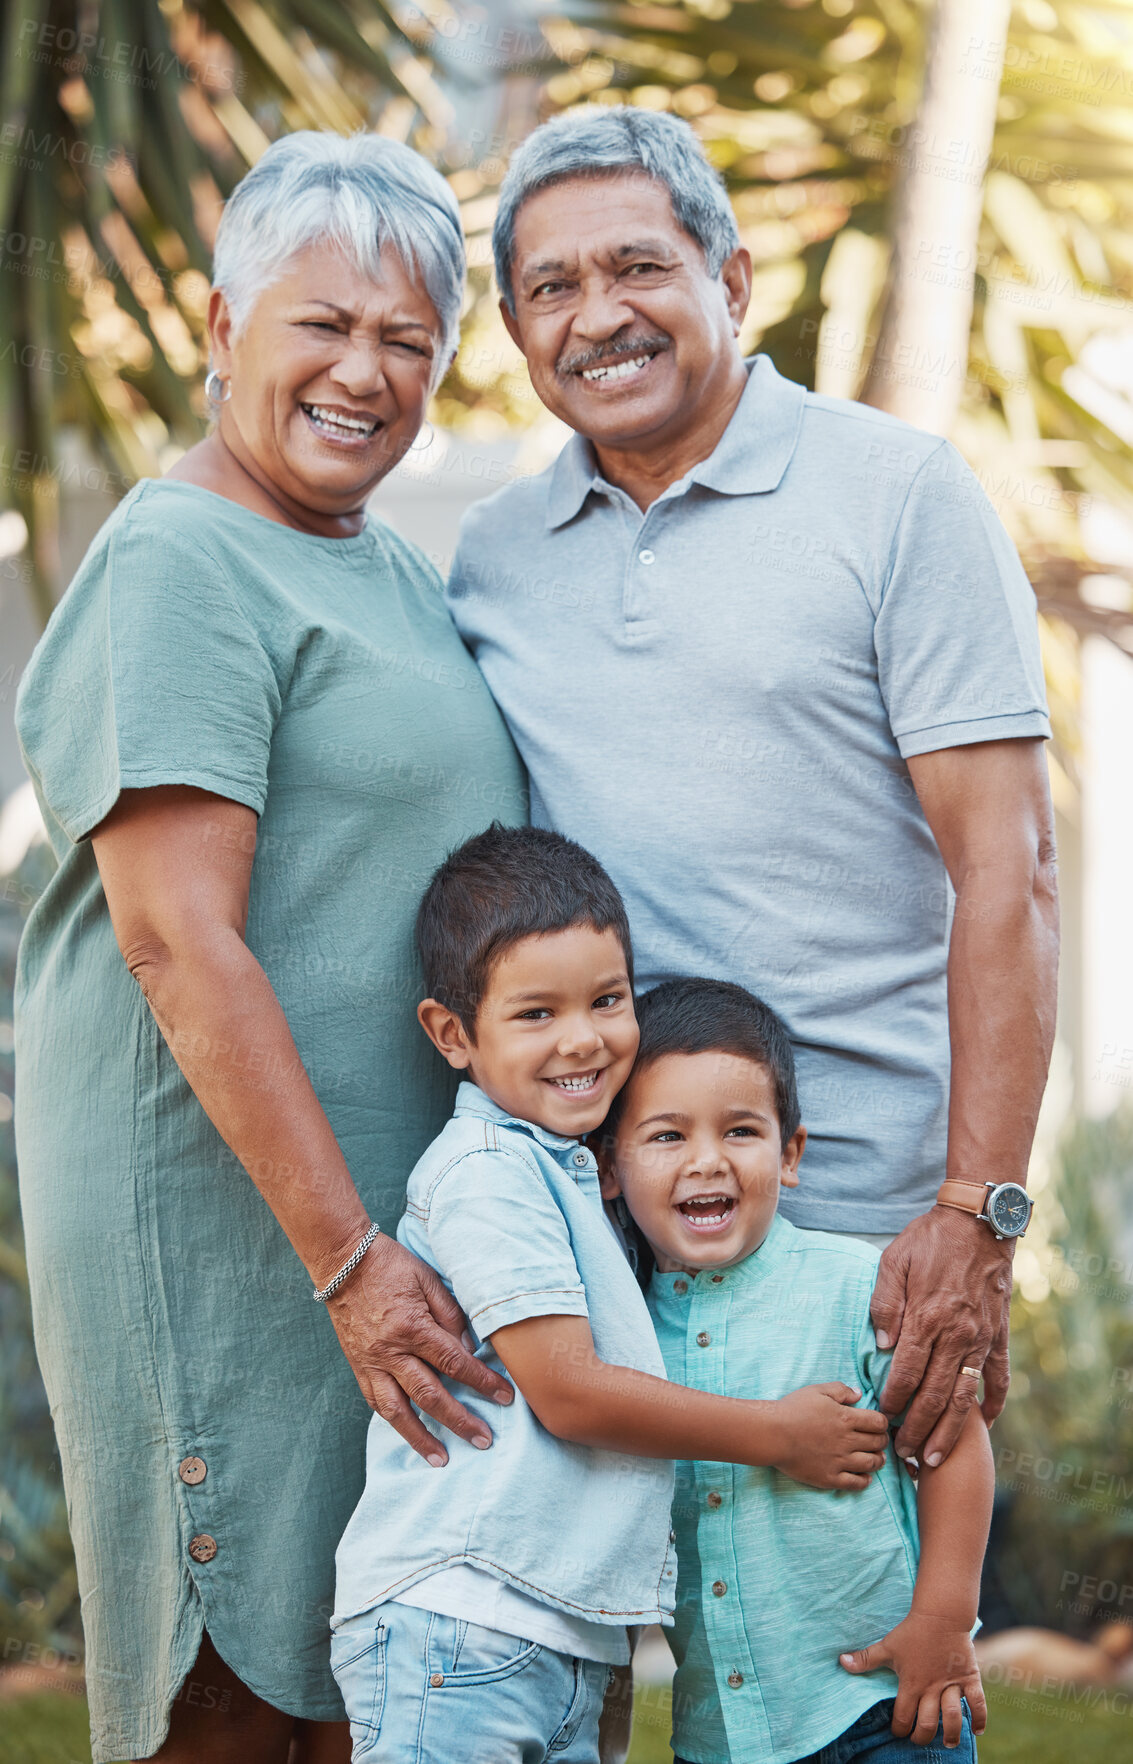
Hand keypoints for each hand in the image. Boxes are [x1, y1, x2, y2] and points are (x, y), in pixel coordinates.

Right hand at [325, 1232, 512, 1464]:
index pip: (455, 1363)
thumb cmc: (390, 1265)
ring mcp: (371, 1362)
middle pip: (430, 1395)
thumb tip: (468, 1348)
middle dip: (459, 1420)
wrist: (343, 1261)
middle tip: (483, 1440)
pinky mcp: (358, 1366)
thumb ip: (451, 1315)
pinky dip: (394, 1420)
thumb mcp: (428, 1279)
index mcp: (413, 1327)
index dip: (482, 1382)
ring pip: (398, 1411)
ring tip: (441, 1459)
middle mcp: (391, 1352)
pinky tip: (409, 1433)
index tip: (504, 1397)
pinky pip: (375, 1401)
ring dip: (421, 1438)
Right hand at [769, 1383, 889, 1489]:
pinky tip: (865, 1476)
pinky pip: (856, 1483)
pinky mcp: (830, 1478)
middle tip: (878, 1440)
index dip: (882, 1423)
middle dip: (882, 1441)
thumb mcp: (817, 1391)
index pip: (878, 1422)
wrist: (773, 1434)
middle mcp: (847, 1441)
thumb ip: (841, 1390)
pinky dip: (865, 1480)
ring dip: (878, 1460)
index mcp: (846, 1418)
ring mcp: (839, 1461)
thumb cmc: (793, 1409)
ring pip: (871, 1463)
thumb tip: (859, 1394)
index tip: (879, 1424)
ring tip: (877, 1457)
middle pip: (878, 1443)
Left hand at [839, 1611, 986, 1747]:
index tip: (898, 1732)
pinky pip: (978, 1702)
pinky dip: (980, 1718)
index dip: (899, 1729)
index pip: (903, 1717)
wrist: (940, 1614)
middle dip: (922, 1737)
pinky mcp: (968, 1677)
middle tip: (920, 1739)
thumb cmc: (911, 1631)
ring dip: (951, 1734)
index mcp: (911, 1684)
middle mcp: (931, 1688)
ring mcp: (951, 1684)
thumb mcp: (887, 1646)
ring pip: (953, 1717)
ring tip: (948, 1743)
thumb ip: (865, 1658)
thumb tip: (841, 1661)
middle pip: (928, 1724)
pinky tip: (978, 1731)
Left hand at [871, 1207, 1012, 1464]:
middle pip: (933, 1394)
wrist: (978, 1222)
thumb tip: (881, 1343)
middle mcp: (956, 1334)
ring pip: (964, 1396)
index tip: (883, 1418)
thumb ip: (884, 1303)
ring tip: (935, 1458)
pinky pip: (998, 1377)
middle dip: (917, 1429)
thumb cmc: (929, 1240)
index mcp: (926, 1317)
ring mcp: (981, 1338)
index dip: (894, 1399)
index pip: (906, 1372)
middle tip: (902, 1454)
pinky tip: (985, 1425)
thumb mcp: (893, 1260)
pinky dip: (993, 1403)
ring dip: (949, 1430)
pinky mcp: (999, 1335)